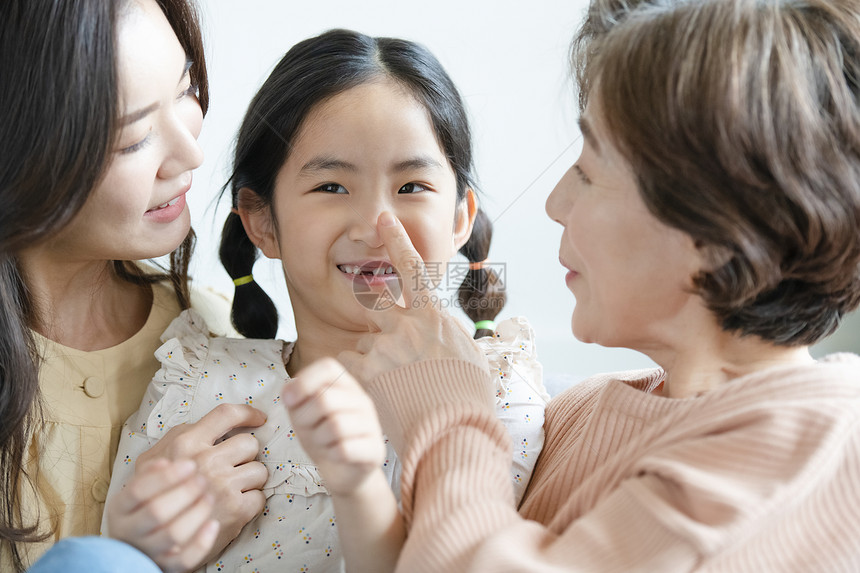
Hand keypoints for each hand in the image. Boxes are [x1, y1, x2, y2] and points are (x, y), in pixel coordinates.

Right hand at [105, 458, 218, 572]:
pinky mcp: (166, 567)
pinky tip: (214, 524)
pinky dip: (201, 543)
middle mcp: (130, 532)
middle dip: (185, 492)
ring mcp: (147, 552)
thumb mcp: (138, 488)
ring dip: (196, 513)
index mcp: (120, 508)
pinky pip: (184, 560)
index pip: (138, 491)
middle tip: (203, 479)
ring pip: (172, 535)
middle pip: (157, 512)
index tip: (190, 464)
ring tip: (209, 496)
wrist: (136, 547)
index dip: (166, 477)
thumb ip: (150, 473)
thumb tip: (165, 463)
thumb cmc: (143, 507)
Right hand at [136, 403, 267, 563]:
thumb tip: (209, 424)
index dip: (248, 413)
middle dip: (246, 453)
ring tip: (234, 486)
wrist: (148, 542)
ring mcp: (223, 487)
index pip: (226, 414)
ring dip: (251, 478)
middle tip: (234, 464)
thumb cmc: (151, 495)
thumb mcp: (152, 459)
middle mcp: (206, 462)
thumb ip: (179, 436)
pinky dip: (252, 500)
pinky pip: (260, 496)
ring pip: (260, 470)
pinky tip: (236, 504)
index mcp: (187, 443)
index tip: (258, 418)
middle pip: (250, 443)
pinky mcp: (236, 511)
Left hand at [282, 357, 385, 495]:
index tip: (289, 402)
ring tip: (324, 443)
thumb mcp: (302, 413)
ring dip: (319, 439)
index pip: (328, 367)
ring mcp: (372, 424)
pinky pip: (345, 449)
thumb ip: (294, 397)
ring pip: (335, 426)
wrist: (343, 471)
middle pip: (325, 399)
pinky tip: (336, 455)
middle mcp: (362, 400)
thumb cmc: (322, 437)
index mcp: (345, 385)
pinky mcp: (375, 450)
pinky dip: (332, 455)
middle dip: (306, 419)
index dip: (304, 382)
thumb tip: (290, 394)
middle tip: (309, 430)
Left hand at [339, 211, 487, 382]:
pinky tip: (373, 391)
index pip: (413, 269)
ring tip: (392, 387)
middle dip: (373, 312)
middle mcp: (406, 325)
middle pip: (375, 303)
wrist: (453, 429)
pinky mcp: (367, 372)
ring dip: (370, 359)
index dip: (397, 241)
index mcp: (433, 317)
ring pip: (363, 343)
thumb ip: (448, 333)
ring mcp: (384, 347)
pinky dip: (354, 376)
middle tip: (384, 335)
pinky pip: (347, 363)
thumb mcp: (469, 354)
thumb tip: (440, 326)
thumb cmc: (468, 396)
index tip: (384, 220)